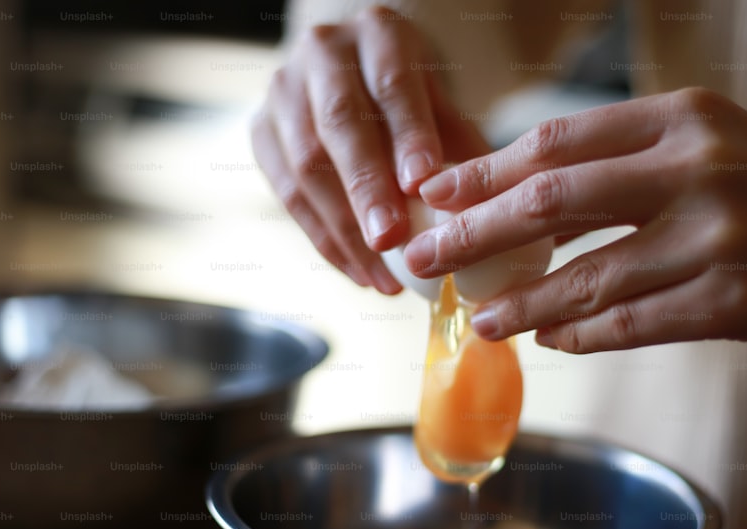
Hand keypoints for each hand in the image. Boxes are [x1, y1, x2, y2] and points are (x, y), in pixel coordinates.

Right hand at [251, 5, 488, 293]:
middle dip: (365, 189)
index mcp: (378, 34)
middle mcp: (323, 54)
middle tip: (390, 241)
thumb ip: (457, 146)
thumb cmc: (408, 94)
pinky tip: (359, 271)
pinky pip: (289, 196)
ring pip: (305, 166)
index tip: (421, 185)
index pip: (393, 85)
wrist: (350, 72)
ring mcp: (283, 92)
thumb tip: (485, 208)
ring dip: (344, 229)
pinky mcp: (262, 132)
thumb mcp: (440, 101)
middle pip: (340, 125)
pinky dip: (326, 240)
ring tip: (382, 276)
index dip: (407, 136)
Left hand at [404, 87, 746, 352]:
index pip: (556, 143)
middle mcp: (695, 169)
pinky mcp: (731, 301)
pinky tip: (549, 337)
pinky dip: (580, 333)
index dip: (483, 172)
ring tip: (477, 318)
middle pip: (553, 202)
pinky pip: (630, 323)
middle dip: (473, 235)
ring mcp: (715, 238)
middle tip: (421, 259)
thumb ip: (618, 160)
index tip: (433, 195)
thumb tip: (513, 203)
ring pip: (586, 277)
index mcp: (679, 119)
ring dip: (520, 303)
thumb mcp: (700, 140)